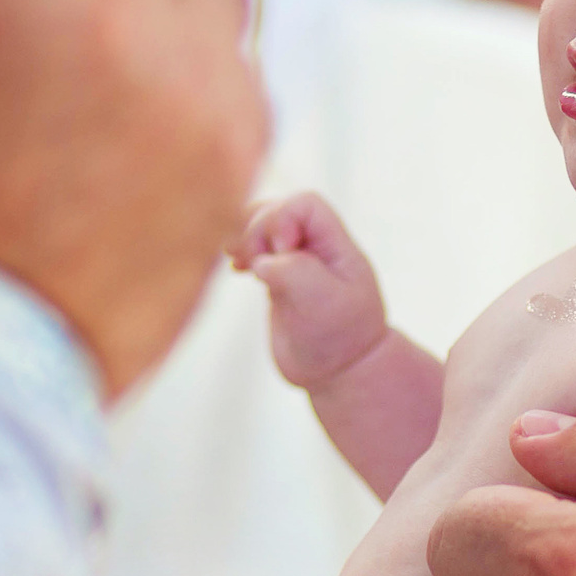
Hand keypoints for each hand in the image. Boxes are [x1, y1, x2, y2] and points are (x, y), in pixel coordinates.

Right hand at [229, 192, 388, 389]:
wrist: (338, 371)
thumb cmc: (339, 338)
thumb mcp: (324, 304)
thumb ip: (296, 273)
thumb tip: (262, 261)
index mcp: (336, 245)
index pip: (305, 204)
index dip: (282, 220)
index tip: (281, 255)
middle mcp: (316, 247)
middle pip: (278, 208)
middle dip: (257, 229)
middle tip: (254, 264)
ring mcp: (296, 260)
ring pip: (262, 226)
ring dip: (244, 237)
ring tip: (238, 260)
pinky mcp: (278, 277)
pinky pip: (255, 249)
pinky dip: (240, 252)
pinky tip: (236, 268)